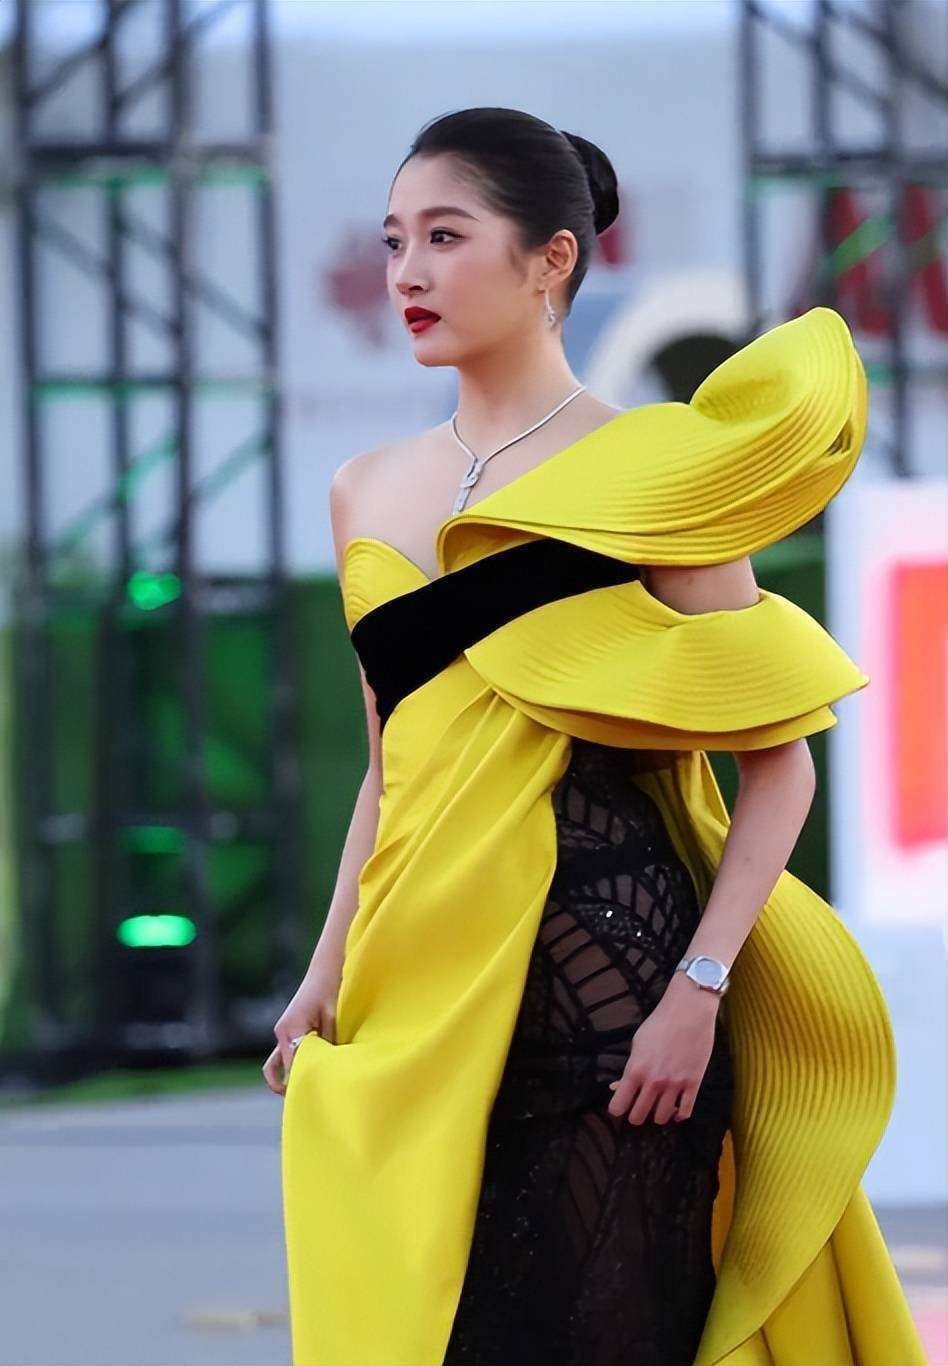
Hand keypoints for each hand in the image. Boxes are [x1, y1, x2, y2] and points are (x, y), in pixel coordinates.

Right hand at [261, 950, 343, 1095]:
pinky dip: (289, 1069)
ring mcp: (283, 1033)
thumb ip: (329, 1043)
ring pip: (277, 1067)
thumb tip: (332, 1067)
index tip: (313, 1101)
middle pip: (284, 1070)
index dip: (302, 1085)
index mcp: (291, 1030)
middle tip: (312, 1104)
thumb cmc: (332, 990)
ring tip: (304, 1097)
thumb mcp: (334, 1018)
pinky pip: (281, 1057)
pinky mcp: (288, 1032)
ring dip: (288, 1080)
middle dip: (294, 1087)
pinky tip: (306, 1076)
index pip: (292, 1068)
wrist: (327, 969)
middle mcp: (282, 1033)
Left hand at [606, 974, 719, 1124]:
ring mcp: (675, 1084)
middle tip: (639, 1108)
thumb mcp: (637, 1043)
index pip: (619, 1106)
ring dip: (658, 1115)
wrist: (688, 1011)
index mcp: (636, 1070)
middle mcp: (654, 1081)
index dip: (618, 1109)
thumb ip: (629, 1068)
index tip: (621, 1106)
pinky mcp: (694, 1084)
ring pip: (661, 1118)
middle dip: (636, 1115)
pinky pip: (685, 1112)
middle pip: (638, 1117)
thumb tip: (618, 1087)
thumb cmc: (659, 1023)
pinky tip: (676, 1109)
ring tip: (658, 1106)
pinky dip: (679, 1115)